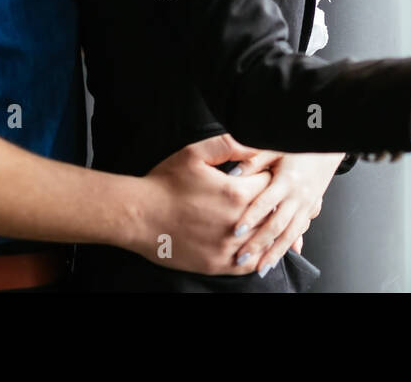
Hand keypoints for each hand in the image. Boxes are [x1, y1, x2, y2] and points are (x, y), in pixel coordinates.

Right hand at [134, 134, 272, 274]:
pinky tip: (253, 246)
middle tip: (263, 196)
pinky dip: (256, 254)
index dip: (266, 176)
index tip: (260, 175)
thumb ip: (229, 145)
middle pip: (271, 212)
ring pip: (263, 239)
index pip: (270, 183)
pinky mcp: (217, 264)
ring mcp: (227, 247)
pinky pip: (249, 264)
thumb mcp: (195, 153)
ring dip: (265, 228)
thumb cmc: (165, 183)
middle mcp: (237, 223)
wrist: (138, 215)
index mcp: (236, 193)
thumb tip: (256, 146)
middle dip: (270, 202)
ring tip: (262, 219)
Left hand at [230, 152, 344, 276]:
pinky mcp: (311, 209)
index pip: (266, 202)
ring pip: (291, 233)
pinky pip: (301, 231)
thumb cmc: (298, 147)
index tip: (237, 230)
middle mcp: (298, 195)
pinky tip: (284, 256)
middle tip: (242, 255)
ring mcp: (307, 205)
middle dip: (259, 243)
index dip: (252, 217)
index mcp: (287, 179)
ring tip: (260, 266)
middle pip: (278, 224)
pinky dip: (291, 245)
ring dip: (275, 252)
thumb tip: (234, 174)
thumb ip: (254, 161)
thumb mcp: (275, 148)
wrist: (327, 147)